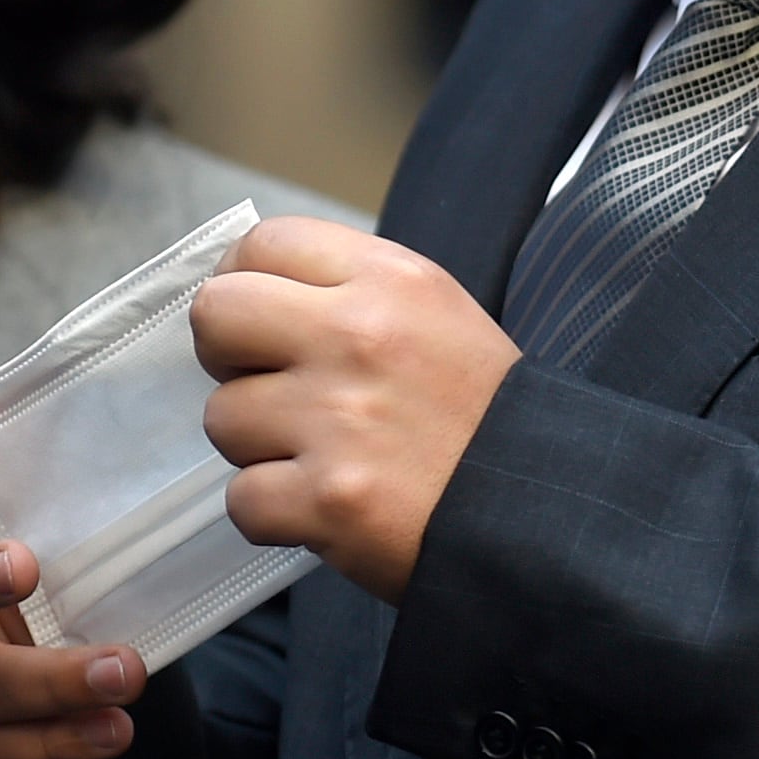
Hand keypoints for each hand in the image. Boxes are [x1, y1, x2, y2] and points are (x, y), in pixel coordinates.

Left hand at [193, 215, 520, 602]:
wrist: (543, 514)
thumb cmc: (480, 416)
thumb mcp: (435, 314)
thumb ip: (348, 290)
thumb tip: (247, 289)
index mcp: (389, 280)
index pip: (265, 244)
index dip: (242, 282)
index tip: (256, 323)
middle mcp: (359, 337)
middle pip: (215, 315)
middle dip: (227, 357)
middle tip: (271, 386)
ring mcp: (340, 420)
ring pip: (223, 417)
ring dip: (258, 446)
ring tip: (320, 456)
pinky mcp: (329, 500)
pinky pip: (243, 499)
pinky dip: (274, 514)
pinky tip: (323, 508)